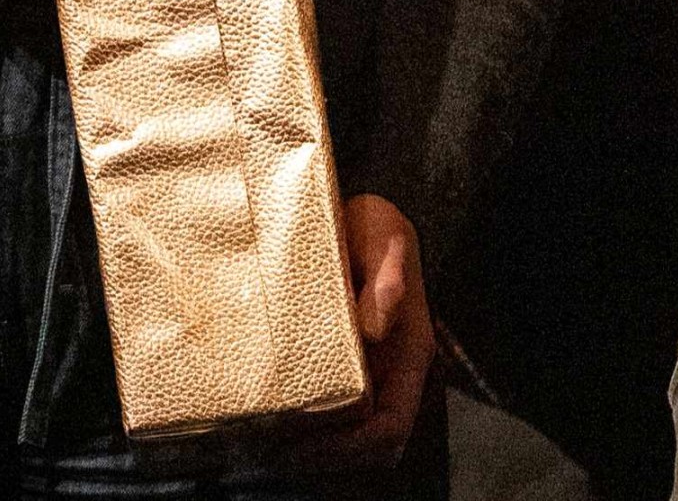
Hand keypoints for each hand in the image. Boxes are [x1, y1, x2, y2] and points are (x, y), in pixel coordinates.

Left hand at [288, 194, 434, 470]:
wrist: (359, 218)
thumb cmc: (374, 225)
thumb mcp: (382, 234)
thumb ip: (386, 274)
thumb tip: (377, 326)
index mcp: (410, 350)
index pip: (393, 425)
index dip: (353, 447)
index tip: (307, 446)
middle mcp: (394, 371)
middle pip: (371, 445)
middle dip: (327, 458)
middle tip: (274, 452)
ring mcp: (370, 372)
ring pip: (351, 437)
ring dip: (314, 450)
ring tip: (267, 444)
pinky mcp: (343, 366)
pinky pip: (332, 414)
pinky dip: (306, 429)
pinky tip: (272, 420)